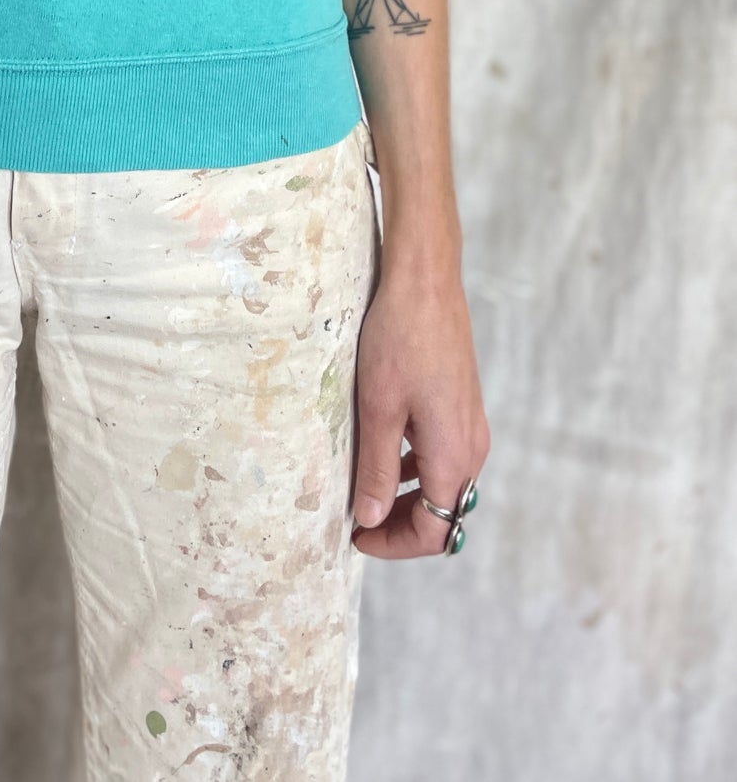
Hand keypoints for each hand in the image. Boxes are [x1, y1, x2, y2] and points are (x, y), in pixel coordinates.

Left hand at [350, 262, 489, 558]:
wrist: (426, 282)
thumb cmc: (398, 340)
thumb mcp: (378, 408)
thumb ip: (376, 468)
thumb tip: (371, 518)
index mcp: (453, 455)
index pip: (433, 529)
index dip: (394, 544)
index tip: (355, 538)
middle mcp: (471, 448)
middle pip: (443, 512)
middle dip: (401, 526)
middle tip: (358, 524)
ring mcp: (471, 425)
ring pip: (445, 484)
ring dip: (408, 498)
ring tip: (366, 494)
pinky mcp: (463, 405)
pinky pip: (444, 455)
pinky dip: (417, 469)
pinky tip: (387, 454)